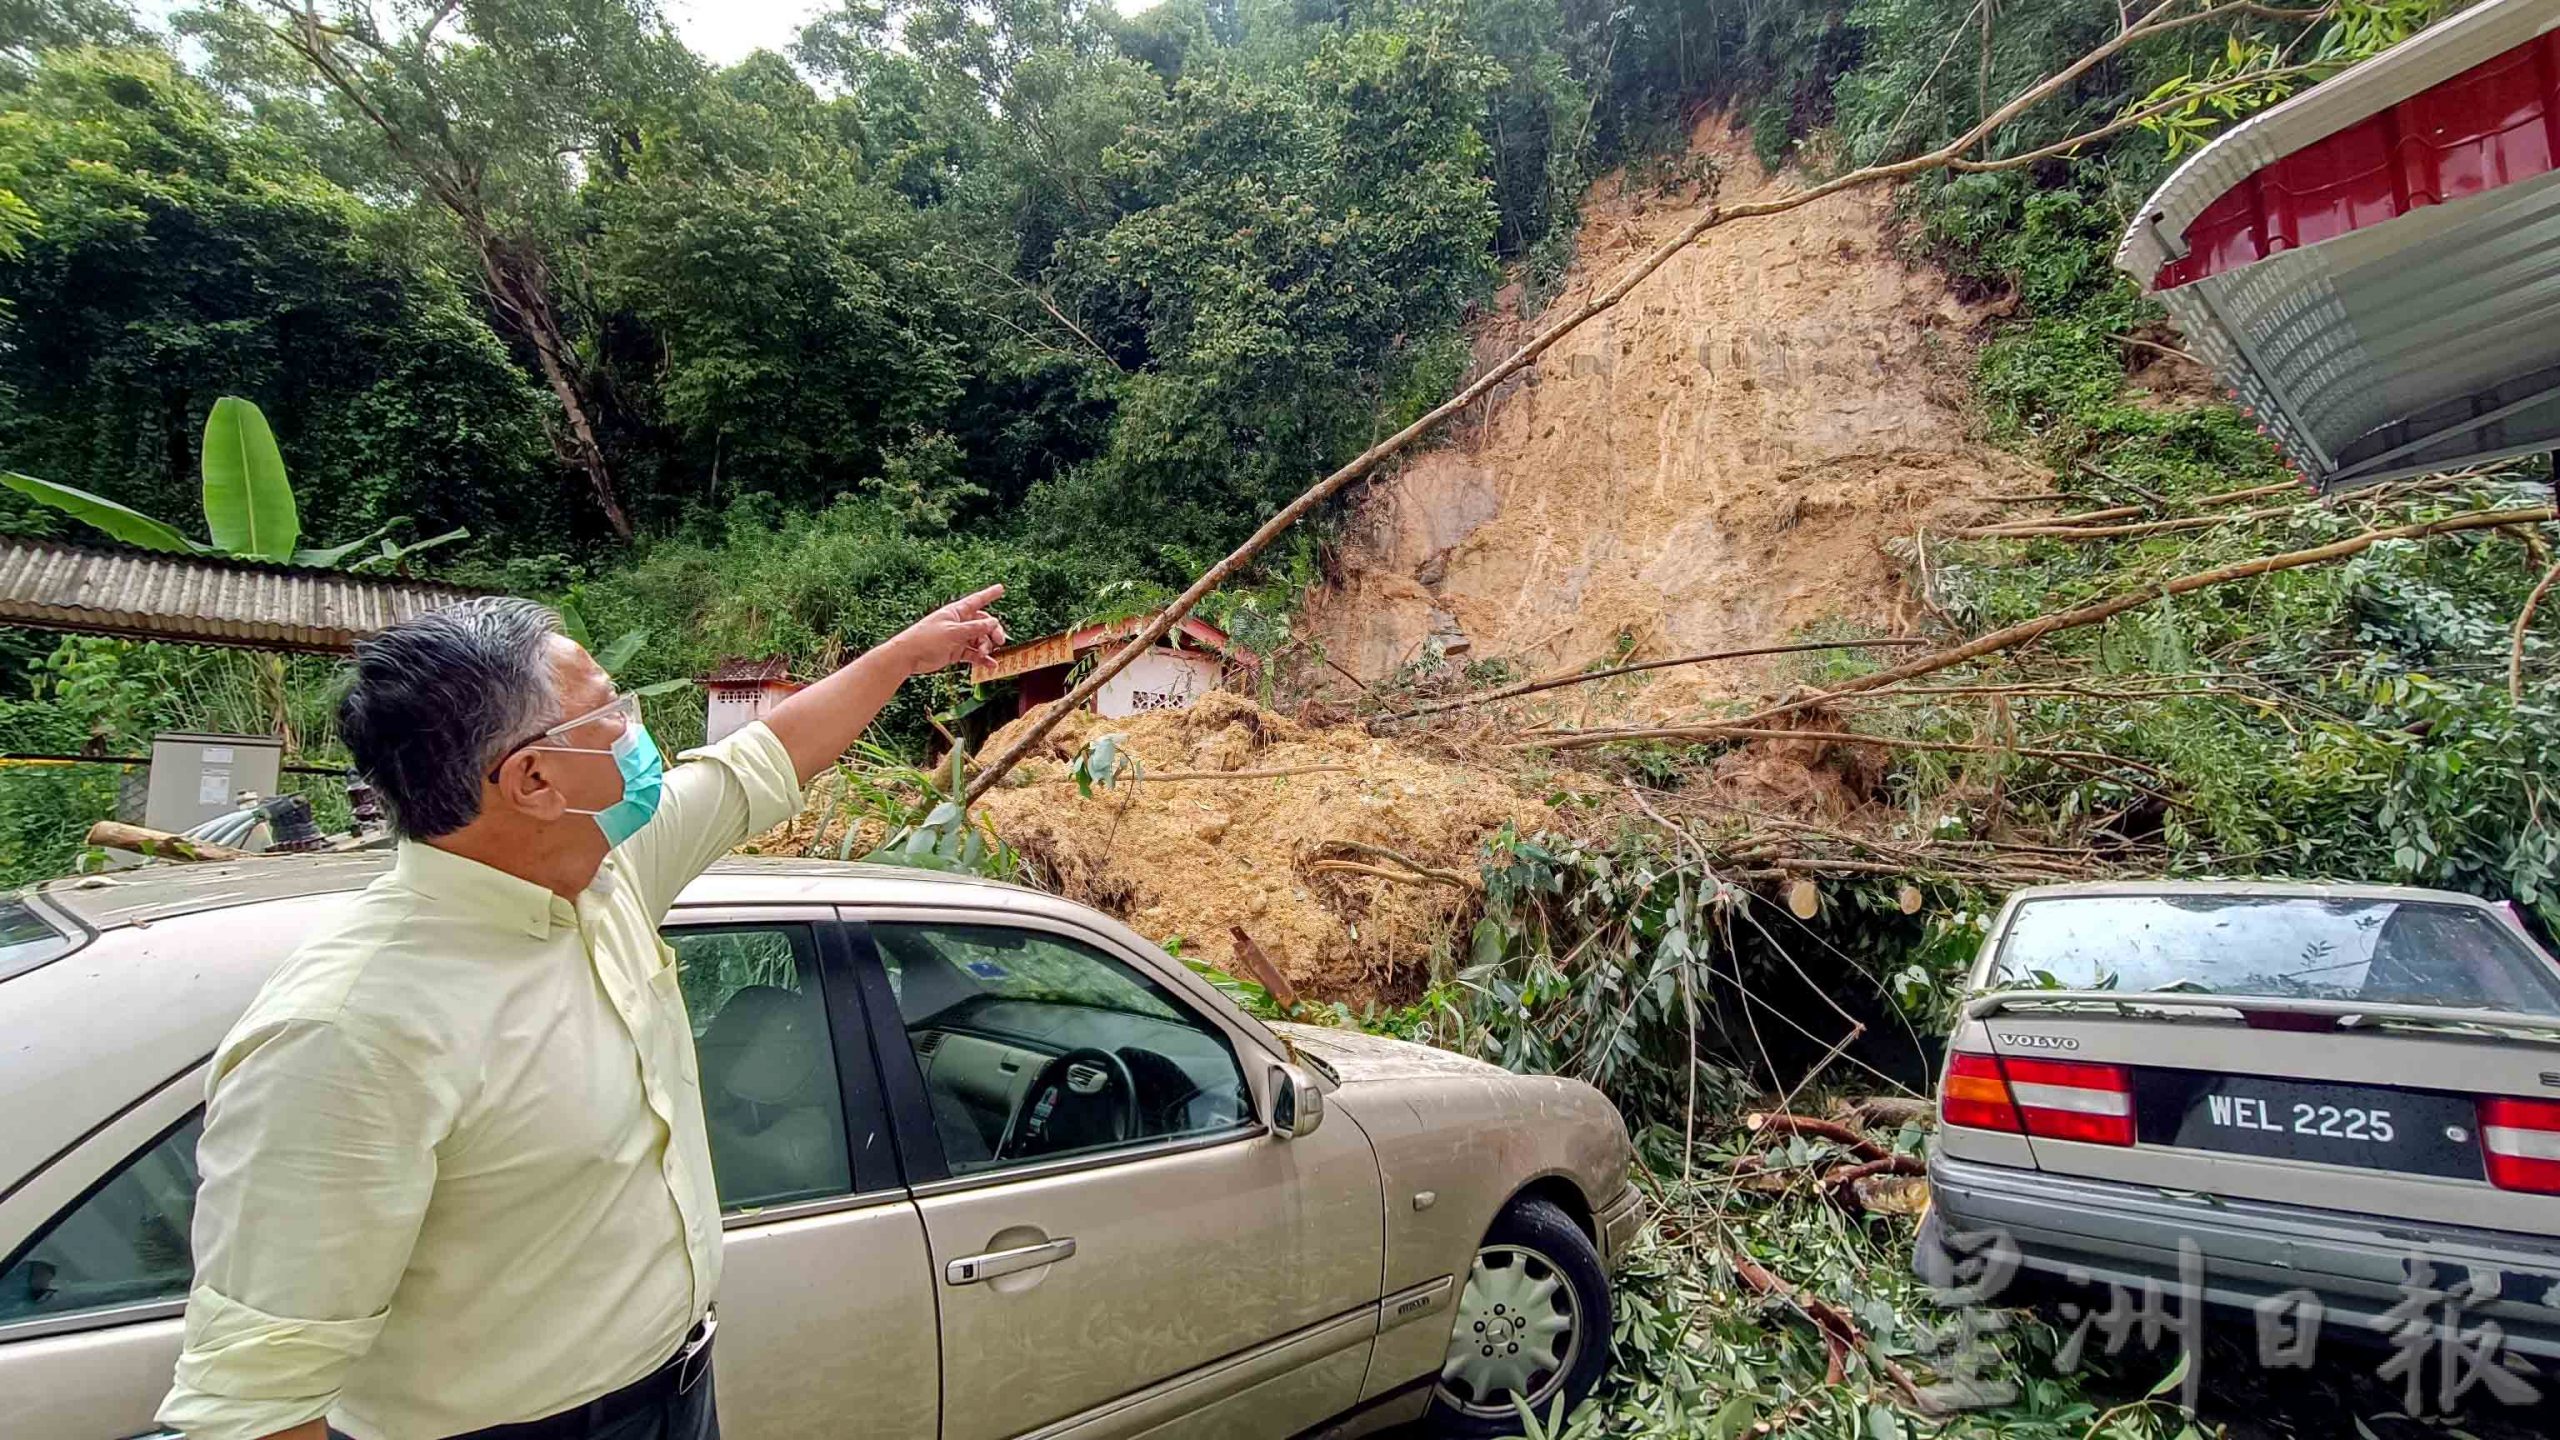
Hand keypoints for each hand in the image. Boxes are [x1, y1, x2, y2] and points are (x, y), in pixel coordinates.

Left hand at [893, 585, 1007, 674]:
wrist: (908, 656)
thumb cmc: (926, 639)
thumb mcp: (953, 632)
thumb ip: (975, 628)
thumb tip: (994, 622)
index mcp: (956, 612)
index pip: (977, 600)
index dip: (989, 594)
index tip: (1001, 588)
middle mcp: (959, 623)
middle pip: (983, 623)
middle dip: (993, 631)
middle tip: (1000, 641)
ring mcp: (958, 638)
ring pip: (980, 640)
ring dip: (986, 647)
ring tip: (985, 654)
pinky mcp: (955, 652)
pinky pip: (973, 653)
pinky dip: (982, 659)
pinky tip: (990, 664)